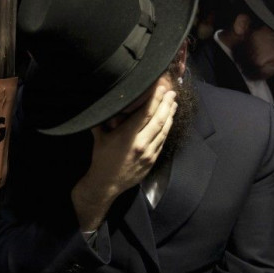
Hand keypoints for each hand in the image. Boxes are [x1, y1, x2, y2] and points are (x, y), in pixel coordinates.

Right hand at [72, 85, 175, 229]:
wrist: (106, 184)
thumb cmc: (101, 159)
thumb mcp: (100, 138)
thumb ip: (103, 121)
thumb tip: (104, 105)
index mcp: (127, 136)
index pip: (145, 113)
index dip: (155, 99)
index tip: (161, 88)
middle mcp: (140, 144)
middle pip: (159, 120)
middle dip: (167, 105)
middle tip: (172, 93)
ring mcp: (149, 153)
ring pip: (164, 131)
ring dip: (170, 116)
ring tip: (173, 104)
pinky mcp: (152, 160)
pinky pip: (162, 142)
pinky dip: (167, 129)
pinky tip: (168, 122)